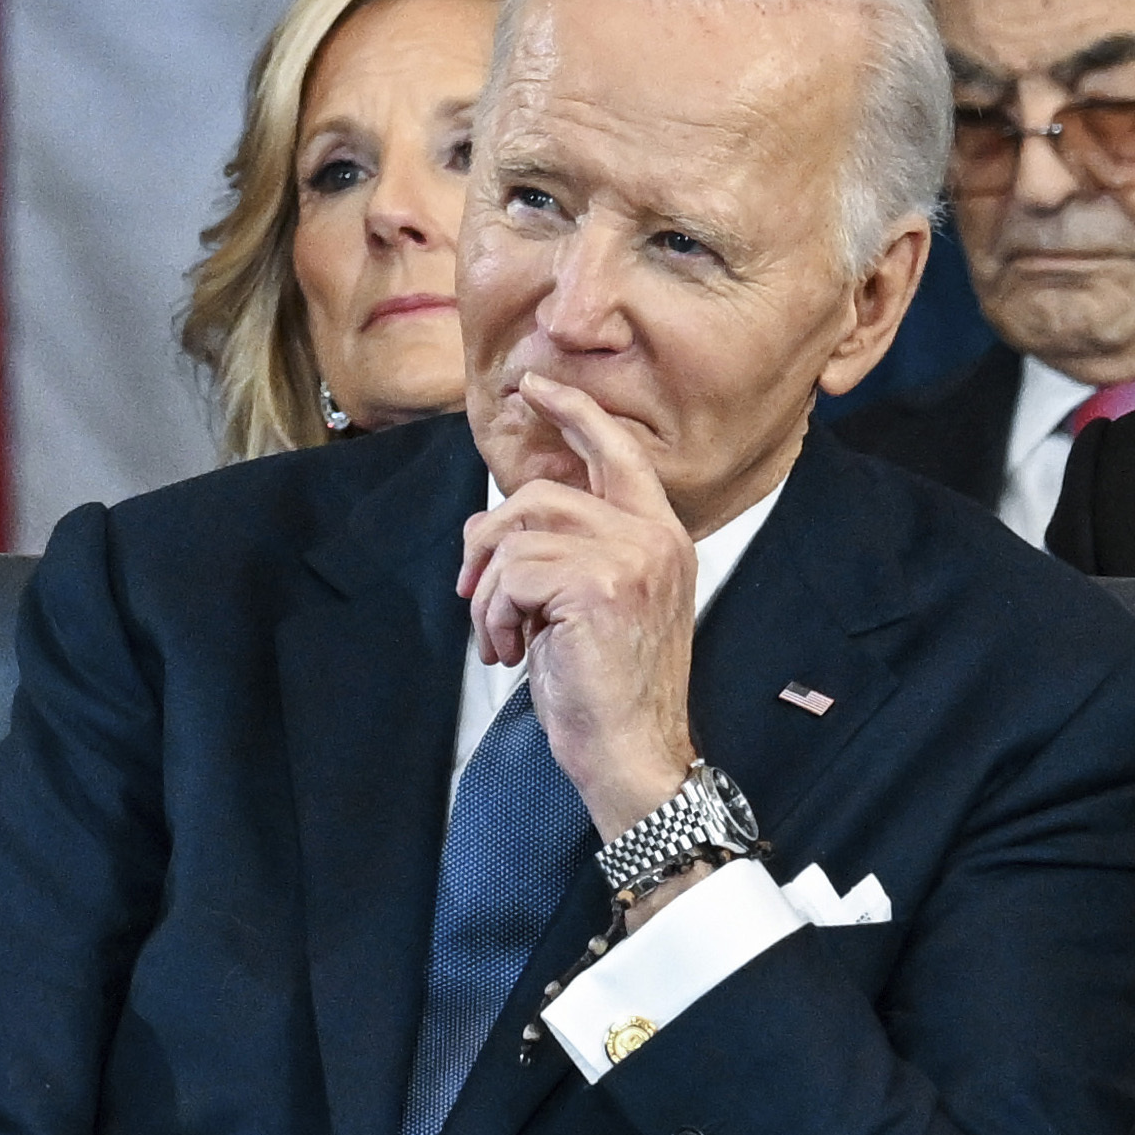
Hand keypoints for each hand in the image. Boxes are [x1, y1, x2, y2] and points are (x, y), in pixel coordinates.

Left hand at [456, 372, 703, 837]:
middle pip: (537, 494)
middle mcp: (654, 537)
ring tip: (503, 637)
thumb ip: (568, 549)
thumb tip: (497, 520)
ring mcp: (631, 558)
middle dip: (486, 542)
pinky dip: (494, 615)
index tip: (534, 386)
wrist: (632, 748)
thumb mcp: (593, 600)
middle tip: (474, 596)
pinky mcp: (600, 585)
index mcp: (660, 535)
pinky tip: (513, 651)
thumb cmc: (604, 682)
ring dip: (488, 593)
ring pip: (516, 535)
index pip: (619, 453)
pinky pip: (510, 574)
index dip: (575, 413)